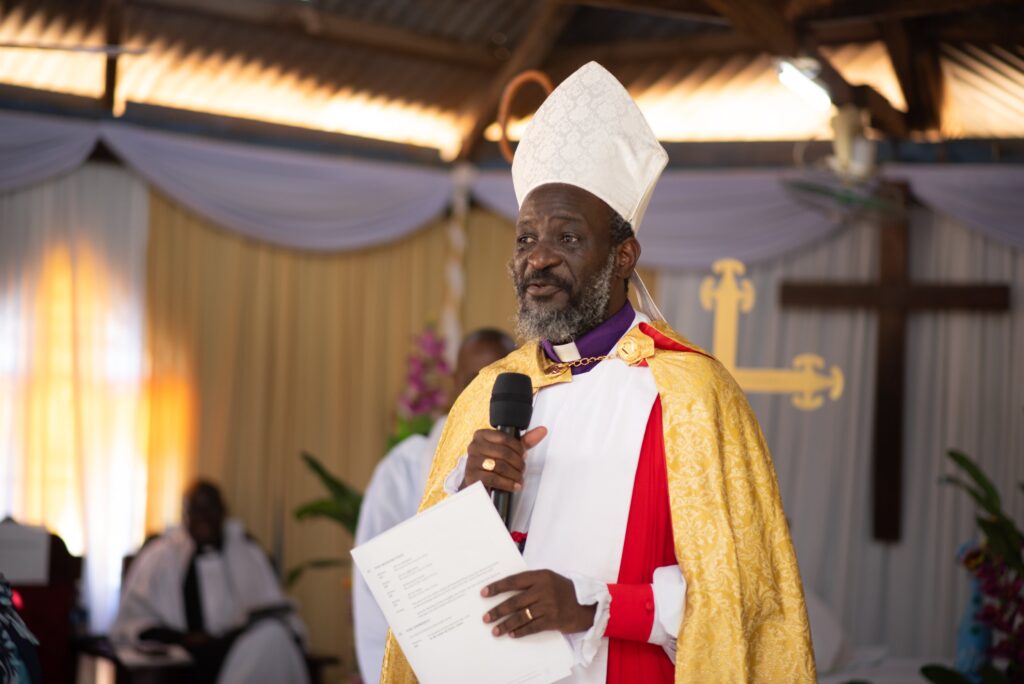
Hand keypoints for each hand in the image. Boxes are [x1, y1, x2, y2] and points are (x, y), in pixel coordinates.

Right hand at [460, 426, 546, 492]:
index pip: (505, 438)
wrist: (479, 481)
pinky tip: (514, 485)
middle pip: (503, 452)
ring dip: (514, 474)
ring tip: (519, 479)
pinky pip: (493, 478)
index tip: (524, 455)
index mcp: (482, 435)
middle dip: (518, 463)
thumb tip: (542, 430)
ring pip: (499, 466)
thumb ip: (525, 441)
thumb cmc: (494, 463)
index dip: (518, 448)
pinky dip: (507, 483)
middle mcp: (474, 446)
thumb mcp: (509, 450)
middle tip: (522, 470)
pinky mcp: (472, 476)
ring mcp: (471, 461)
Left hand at [481, 570, 596, 637]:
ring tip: (495, 630)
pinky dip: (520, 631)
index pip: (514, 581)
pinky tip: (512, 634)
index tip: (484, 593)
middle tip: (486, 617)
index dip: (497, 587)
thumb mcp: (549, 579)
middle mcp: (544, 590)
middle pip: (515, 601)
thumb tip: (506, 589)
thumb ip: (531, 582)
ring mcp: (549, 606)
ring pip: (522, 616)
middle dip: (498, 610)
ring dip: (506, 624)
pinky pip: (532, 627)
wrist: (587, 604)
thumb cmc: (564, 590)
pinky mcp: (553, 620)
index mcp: (541, 576)